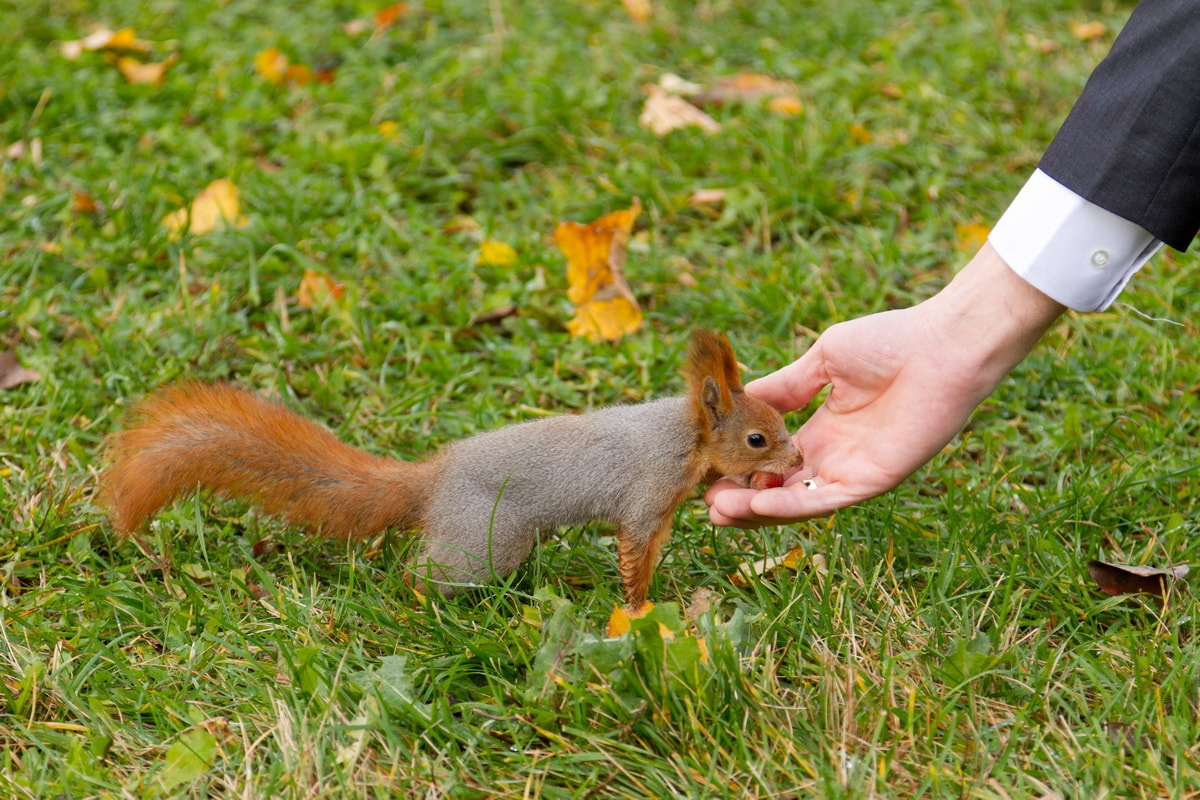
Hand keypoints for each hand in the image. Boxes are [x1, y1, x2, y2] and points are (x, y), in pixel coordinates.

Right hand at [706, 244, 1064, 526]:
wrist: (943, 345)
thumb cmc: (890, 342)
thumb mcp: (822, 361)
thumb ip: (784, 386)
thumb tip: (740, 398)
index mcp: (823, 429)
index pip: (773, 461)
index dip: (740, 470)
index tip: (707, 470)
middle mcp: (836, 456)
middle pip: (780, 490)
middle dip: (742, 499)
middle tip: (706, 503)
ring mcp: (854, 471)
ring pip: (797, 503)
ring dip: (757, 511)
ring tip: (719, 511)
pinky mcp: (874, 481)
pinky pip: (824, 501)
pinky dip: (789, 505)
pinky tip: (756, 503)